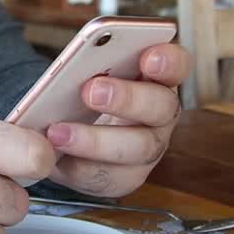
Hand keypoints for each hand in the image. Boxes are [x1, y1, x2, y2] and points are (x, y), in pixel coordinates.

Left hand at [45, 43, 188, 197]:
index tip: (149, 57)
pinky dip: (79, 166)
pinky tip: (57, 156)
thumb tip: (69, 67)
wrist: (67, 135)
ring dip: (97, 141)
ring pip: (139, 148)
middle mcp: (159, 113)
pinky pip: (110, 176)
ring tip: (58, 131)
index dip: (168, 61)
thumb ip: (85, 64)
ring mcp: (148, 147)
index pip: (176, 65)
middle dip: (128, 99)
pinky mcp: (126, 176)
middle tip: (90, 91)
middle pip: (161, 107)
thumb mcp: (83, 73)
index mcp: (156, 77)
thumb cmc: (81, 94)